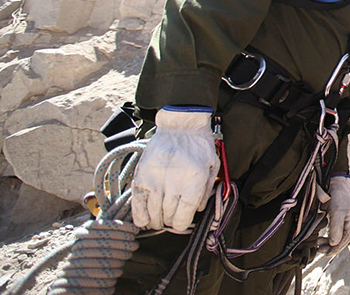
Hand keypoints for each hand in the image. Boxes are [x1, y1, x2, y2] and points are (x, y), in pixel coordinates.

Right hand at [131, 106, 218, 232]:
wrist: (180, 126)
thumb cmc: (199, 146)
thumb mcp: (212, 166)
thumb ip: (207, 190)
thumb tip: (197, 209)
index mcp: (194, 181)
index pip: (184, 214)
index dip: (181, 224)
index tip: (180, 225)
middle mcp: (174, 182)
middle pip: (168, 214)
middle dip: (168, 222)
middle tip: (169, 222)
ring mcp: (155, 179)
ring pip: (152, 211)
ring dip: (154, 221)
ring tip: (157, 222)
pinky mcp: (142, 175)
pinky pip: (137, 201)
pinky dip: (139, 214)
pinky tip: (142, 221)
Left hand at [325, 174, 349, 254]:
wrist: (335, 185)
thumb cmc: (338, 197)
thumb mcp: (337, 212)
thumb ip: (336, 228)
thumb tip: (334, 243)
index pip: (344, 240)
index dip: (335, 249)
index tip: (326, 253)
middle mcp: (349, 224)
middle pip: (341, 240)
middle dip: (331, 247)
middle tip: (319, 249)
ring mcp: (343, 221)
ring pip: (337, 237)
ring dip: (328, 242)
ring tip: (319, 244)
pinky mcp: (337, 219)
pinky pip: (334, 232)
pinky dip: (327, 236)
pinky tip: (322, 238)